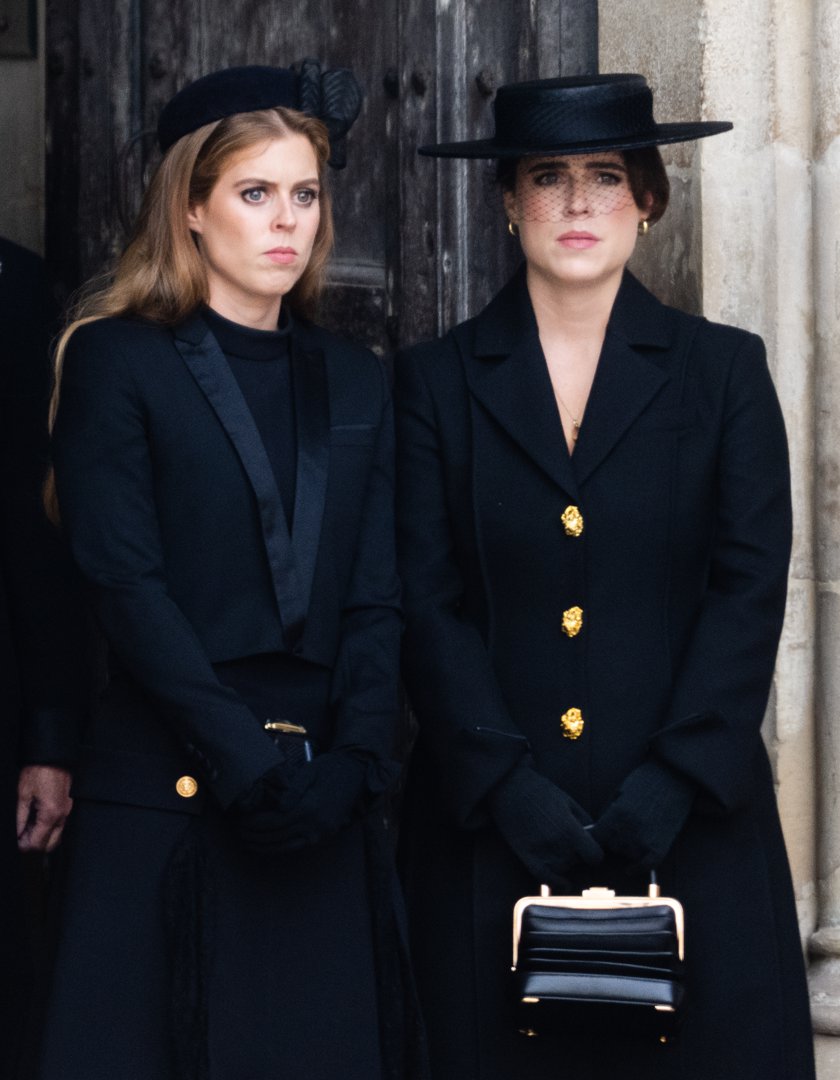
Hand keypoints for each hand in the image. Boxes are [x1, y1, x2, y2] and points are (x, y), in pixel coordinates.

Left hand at [17, 765, 72, 852]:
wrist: (53, 756)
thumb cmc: (39, 771)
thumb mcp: (23, 794)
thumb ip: (19, 818)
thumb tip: (17, 833)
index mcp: (50, 814)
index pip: (38, 842)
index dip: (24, 846)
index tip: (16, 842)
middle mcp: (62, 815)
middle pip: (50, 845)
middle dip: (34, 845)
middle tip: (21, 838)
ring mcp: (67, 810)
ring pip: (56, 836)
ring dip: (42, 837)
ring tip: (27, 829)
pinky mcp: (68, 805)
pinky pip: (60, 825)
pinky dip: (48, 829)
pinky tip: (36, 821)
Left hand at [236, 751, 367, 855]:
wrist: (356, 772)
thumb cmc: (330, 767)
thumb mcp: (310, 771)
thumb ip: (293, 790)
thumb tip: (278, 807)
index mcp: (310, 807)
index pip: (274, 822)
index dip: (255, 824)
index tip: (241, 821)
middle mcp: (316, 825)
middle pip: (277, 836)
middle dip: (256, 836)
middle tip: (239, 832)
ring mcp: (322, 833)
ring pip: (286, 847)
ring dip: (265, 846)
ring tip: (248, 841)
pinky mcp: (325, 835)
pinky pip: (298, 847)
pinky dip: (280, 848)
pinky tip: (268, 844)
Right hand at [488, 763, 602, 886]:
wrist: (509, 788)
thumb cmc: (540, 791)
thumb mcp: (568, 800)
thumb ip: (584, 820)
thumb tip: (595, 837)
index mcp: (570, 829)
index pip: (594, 856)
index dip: (595, 853)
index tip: (592, 848)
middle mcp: (557, 844)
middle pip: (578, 862)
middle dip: (578, 853)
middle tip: (568, 839)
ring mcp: (541, 852)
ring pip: (564, 868)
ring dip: (566, 861)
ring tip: (558, 845)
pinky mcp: (526, 856)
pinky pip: (545, 878)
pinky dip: (556, 882)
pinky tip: (564, 882)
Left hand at [590, 759, 694, 869]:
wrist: (674, 778)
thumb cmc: (644, 781)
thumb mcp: (618, 792)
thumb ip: (606, 813)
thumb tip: (594, 831)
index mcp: (615, 815)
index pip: (595, 838)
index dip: (594, 838)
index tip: (594, 839)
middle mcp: (628, 831)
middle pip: (611, 846)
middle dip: (613, 839)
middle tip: (624, 827)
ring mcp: (645, 841)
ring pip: (626, 854)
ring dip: (627, 848)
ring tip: (636, 831)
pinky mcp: (660, 848)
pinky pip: (645, 866)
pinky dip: (638, 869)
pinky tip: (631, 869)